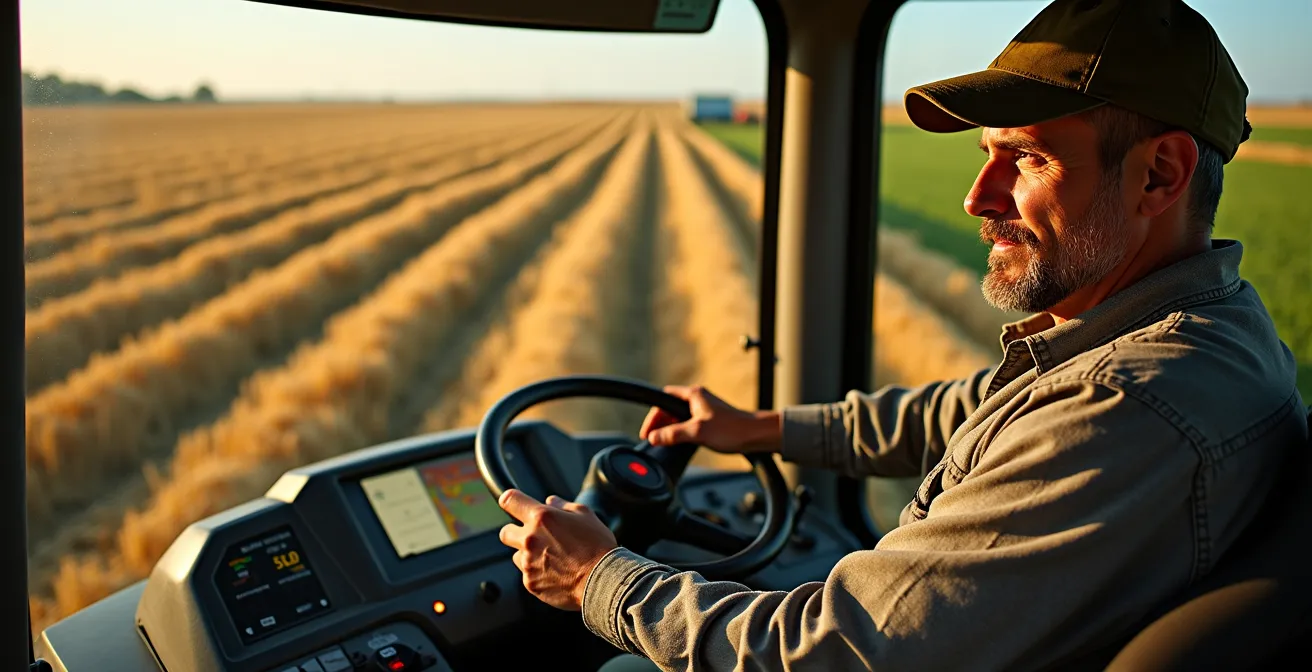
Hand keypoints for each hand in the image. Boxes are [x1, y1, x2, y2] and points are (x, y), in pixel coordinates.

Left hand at [498, 489, 617, 610]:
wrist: (603, 580)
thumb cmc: (597, 546)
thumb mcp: (585, 515)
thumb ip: (563, 505)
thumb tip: (551, 501)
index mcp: (541, 518)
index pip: (510, 500)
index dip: (511, 500)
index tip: (513, 504)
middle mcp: (530, 539)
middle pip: (505, 532)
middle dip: (516, 532)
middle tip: (534, 537)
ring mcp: (528, 563)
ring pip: (517, 555)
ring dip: (528, 555)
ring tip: (552, 559)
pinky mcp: (530, 583)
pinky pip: (527, 575)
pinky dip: (538, 574)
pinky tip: (556, 573)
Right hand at [639, 385, 781, 453]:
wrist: (756, 435)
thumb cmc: (732, 429)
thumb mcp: (697, 432)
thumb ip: (673, 434)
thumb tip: (654, 437)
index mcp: (694, 395)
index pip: (663, 400)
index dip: (652, 416)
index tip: (647, 432)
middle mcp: (698, 398)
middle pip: (669, 408)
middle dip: (659, 423)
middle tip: (652, 439)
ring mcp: (704, 409)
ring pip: (679, 416)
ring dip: (670, 428)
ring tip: (663, 443)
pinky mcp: (710, 420)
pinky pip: (688, 423)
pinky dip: (680, 432)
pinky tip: (680, 443)